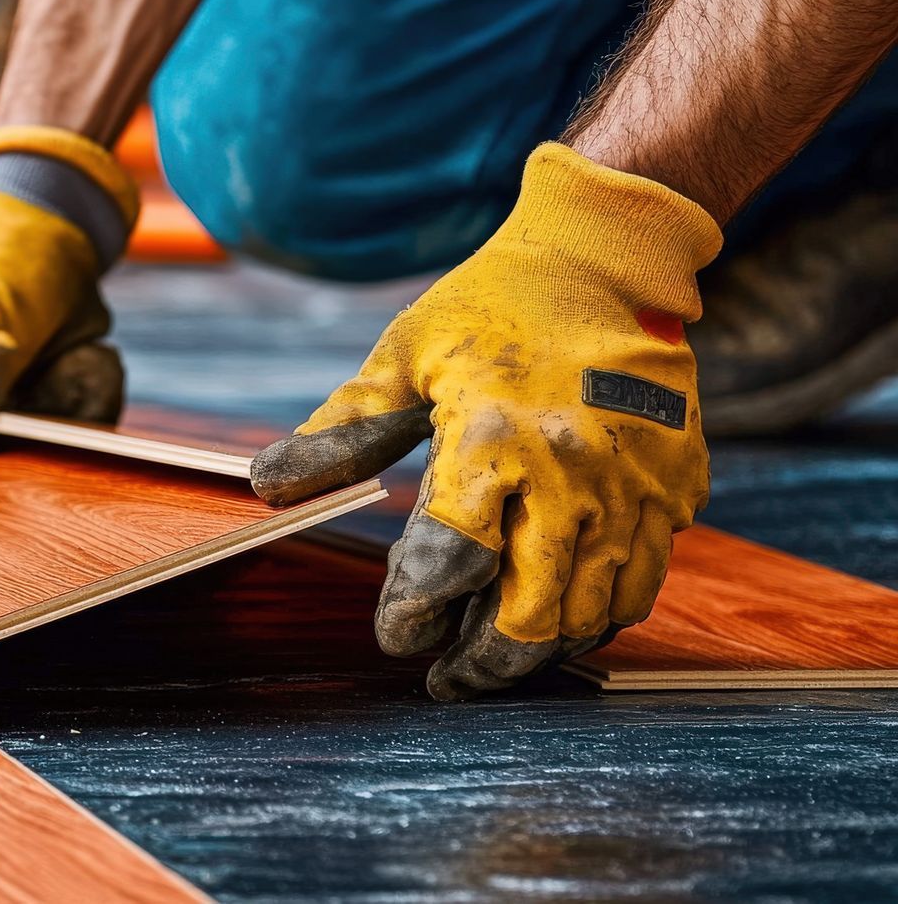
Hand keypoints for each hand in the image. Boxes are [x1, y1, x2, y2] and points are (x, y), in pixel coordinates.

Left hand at [251, 144, 723, 697]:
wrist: (607, 259)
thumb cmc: (491, 306)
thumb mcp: (404, 356)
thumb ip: (342, 430)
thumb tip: (265, 483)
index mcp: (491, 439)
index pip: (450, 562)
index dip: (416, 613)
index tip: (396, 636)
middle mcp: (570, 473)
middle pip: (531, 612)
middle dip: (482, 664)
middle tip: (446, 681)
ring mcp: (632, 486)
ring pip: (591, 613)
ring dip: (540, 652)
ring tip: (494, 659)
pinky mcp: (675, 487)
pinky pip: (640, 583)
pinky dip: (598, 618)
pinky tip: (559, 622)